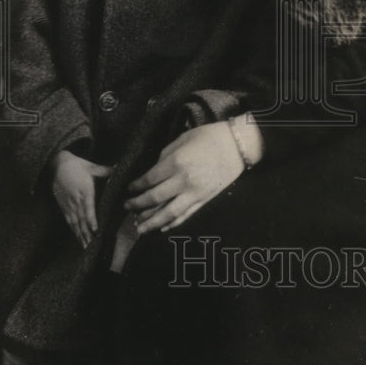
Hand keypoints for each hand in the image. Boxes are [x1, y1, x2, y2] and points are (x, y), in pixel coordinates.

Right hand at [51, 151, 112, 247]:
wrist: (56, 165)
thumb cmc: (76, 165)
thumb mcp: (91, 166)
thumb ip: (106, 170)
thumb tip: (119, 168)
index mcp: (84, 190)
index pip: (88, 207)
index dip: (91, 218)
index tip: (95, 229)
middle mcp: (76, 200)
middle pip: (82, 219)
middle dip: (87, 233)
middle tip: (93, 245)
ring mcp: (69, 205)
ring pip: (75, 223)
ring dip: (81, 235)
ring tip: (86, 247)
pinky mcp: (64, 207)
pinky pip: (69, 221)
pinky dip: (74, 231)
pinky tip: (79, 239)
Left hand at [124, 121, 244, 235]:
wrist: (237, 145)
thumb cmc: (209, 137)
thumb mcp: (182, 139)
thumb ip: (165, 156)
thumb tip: (153, 172)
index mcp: (176, 163)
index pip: (150, 179)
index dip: (136, 186)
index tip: (129, 189)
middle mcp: (184, 181)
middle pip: (155, 198)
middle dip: (138, 205)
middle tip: (127, 207)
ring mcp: (195, 193)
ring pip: (169, 213)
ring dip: (152, 222)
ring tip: (139, 227)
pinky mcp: (205, 200)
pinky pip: (186, 215)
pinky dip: (173, 223)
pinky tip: (162, 228)